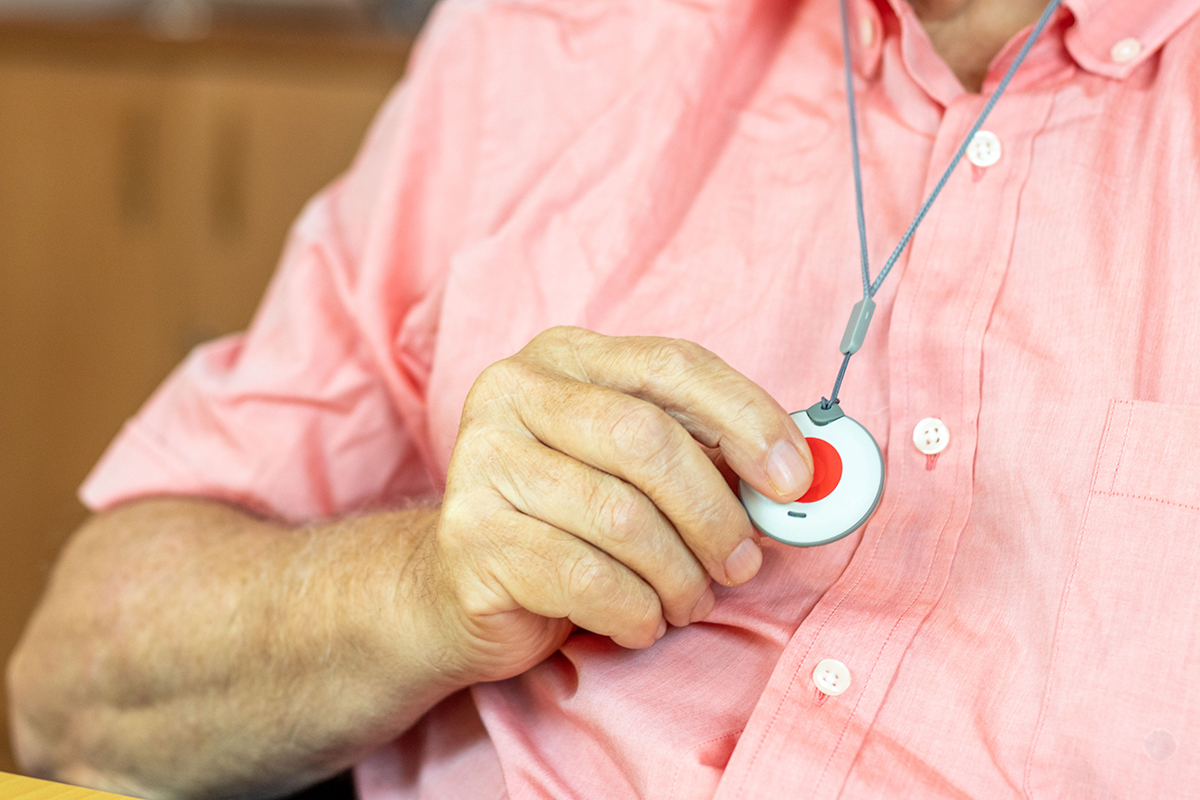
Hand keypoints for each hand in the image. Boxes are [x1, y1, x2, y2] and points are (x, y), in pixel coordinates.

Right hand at [428, 327, 812, 682]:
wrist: (458, 584)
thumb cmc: (566, 521)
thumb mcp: (632, 471)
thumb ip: (702, 455)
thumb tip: (795, 476)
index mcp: (564, 357)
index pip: (671, 365)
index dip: (745, 417)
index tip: (793, 478)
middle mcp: (513, 392)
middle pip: (646, 440)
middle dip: (713, 513)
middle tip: (741, 562)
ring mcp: (481, 461)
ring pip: (621, 518)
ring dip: (678, 576)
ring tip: (688, 601)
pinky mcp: (470, 536)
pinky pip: (586, 578)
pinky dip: (635, 611)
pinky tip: (640, 620)